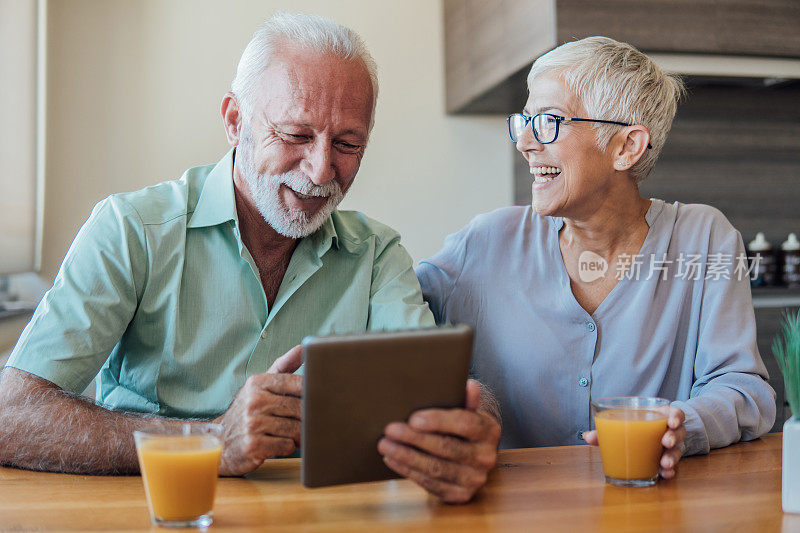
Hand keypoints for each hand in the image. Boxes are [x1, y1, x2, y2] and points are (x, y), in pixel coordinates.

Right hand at [214, 345, 302, 475]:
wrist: (221, 442)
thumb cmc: (248, 411)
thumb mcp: (260, 386)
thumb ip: (284, 365)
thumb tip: (304, 347)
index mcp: (257, 382)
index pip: (296, 383)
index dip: (312, 392)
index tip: (320, 397)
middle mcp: (254, 401)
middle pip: (299, 407)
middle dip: (309, 417)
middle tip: (313, 421)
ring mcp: (252, 423)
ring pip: (295, 428)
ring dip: (300, 434)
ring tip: (296, 434)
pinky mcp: (253, 446)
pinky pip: (287, 446)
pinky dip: (289, 447)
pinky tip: (281, 444)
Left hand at [378, 379, 500, 503]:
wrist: (475, 455)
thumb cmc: (465, 428)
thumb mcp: (469, 411)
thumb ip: (467, 400)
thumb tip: (469, 385)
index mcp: (490, 431)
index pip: (465, 424)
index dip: (438, 421)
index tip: (413, 418)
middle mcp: (486, 457)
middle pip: (447, 447)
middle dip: (414, 438)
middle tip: (390, 430)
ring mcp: (474, 479)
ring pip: (435, 468)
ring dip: (406, 456)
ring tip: (385, 445)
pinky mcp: (460, 495)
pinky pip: (431, 484)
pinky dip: (408, 471)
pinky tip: (393, 459)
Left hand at [582, 406, 685, 478]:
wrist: (645, 439)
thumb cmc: (633, 428)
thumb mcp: (622, 425)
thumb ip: (606, 429)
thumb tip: (587, 436)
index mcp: (659, 417)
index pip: (675, 414)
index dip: (676, 416)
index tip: (671, 422)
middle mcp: (668, 432)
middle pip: (679, 432)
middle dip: (673, 437)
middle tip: (666, 442)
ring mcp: (670, 448)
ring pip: (678, 451)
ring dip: (672, 457)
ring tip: (664, 463)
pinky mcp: (668, 462)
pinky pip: (674, 467)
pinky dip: (670, 471)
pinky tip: (665, 474)